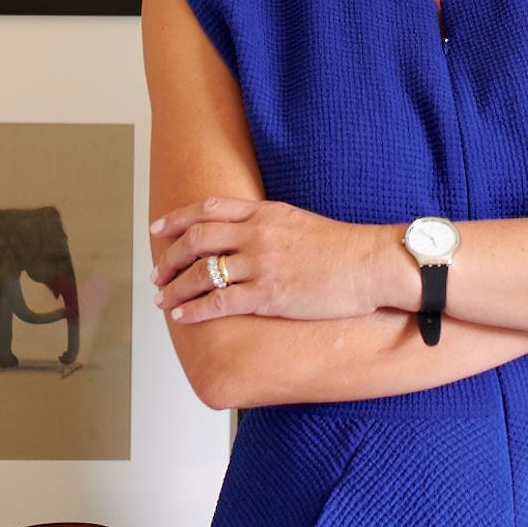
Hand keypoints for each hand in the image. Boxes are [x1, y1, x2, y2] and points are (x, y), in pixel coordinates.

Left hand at [150, 197, 391, 323]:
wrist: (370, 264)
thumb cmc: (342, 248)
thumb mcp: (298, 221)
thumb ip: (268, 223)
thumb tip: (245, 231)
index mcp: (264, 213)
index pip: (208, 209)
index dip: (177, 219)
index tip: (158, 229)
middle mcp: (257, 234)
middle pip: (196, 240)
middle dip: (169, 257)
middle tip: (157, 273)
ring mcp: (261, 264)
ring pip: (201, 274)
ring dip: (175, 288)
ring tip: (162, 299)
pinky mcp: (268, 295)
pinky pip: (219, 303)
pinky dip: (194, 310)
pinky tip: (182, 316)